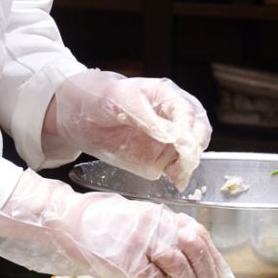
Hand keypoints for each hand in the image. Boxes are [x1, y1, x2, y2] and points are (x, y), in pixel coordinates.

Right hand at [0, 170, 235, 277]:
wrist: (72, 221)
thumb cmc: (104, 222)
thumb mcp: (138, 218)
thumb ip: (162, 232)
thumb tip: (190, 259)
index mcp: (159, 213)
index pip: (198, 234)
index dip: (215, 259)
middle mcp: (155, 223)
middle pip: (193, 249)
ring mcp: (141, 241)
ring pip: (180, 267)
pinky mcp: (128, 259)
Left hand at [46, 71, 210, 190]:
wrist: (79, 115)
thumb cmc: (100, 98)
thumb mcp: (118, 100)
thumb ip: (145, 117)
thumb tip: (170, 134)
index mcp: (167, 96)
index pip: (189, 111)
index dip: (189, 128)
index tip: (183, 144)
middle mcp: (174, 118)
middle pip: (198, 133)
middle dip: (194, 148)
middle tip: (183, 161)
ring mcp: (168, 140)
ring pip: (192, 153)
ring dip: (190, 164)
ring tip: (177, 174)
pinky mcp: (159, 159)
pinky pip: (177, 169)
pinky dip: (180, 176)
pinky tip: (175, 180)